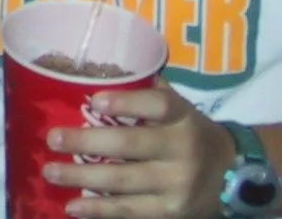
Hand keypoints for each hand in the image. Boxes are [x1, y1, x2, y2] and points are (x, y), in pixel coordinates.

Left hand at [41, 80, 232, 217]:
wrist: (230, 174)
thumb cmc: (186, 130)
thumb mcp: (176, 107)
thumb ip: (144, 92)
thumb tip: (95, 75)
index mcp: (182, 116)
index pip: (158, 105)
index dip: (126, 103)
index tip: (95, 101)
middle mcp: (182, 149)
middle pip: (129, 145)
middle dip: (86, 142)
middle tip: (52, 139)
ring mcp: (178, 184)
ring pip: (123, 181)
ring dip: (81, 178)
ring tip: (51, 171)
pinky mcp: (173, 212)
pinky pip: (130, 211)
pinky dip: (99, 209)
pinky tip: (73, 207)